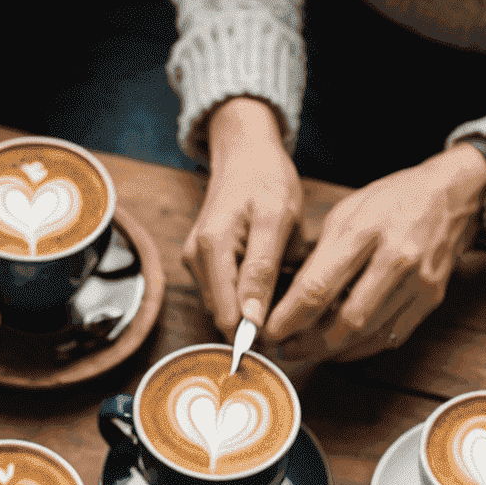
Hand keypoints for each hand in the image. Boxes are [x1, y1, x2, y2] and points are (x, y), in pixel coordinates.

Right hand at [184, 97, 302, 337]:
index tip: (286, 329)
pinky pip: (226, 293)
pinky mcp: (202, 263)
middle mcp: (195, 260)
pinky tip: (266, 272)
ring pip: (226, 307)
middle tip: (290, 294)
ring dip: (253, 304)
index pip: (227, 316)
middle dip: (256, 316)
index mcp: (212, 249)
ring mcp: (196, 262)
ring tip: (279, 277)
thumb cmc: (266, 179)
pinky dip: (247, 291)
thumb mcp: (276, 220)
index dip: (256, 332)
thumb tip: (252, 321)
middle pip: (225, 316)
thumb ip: (262, 271)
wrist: (245, 152)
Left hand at [265, 144, 485, 360]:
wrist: (450, 194)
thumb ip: (318, 256)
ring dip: (331, 350)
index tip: (269, 333)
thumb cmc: (391, 201)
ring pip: (368, 334)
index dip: (289, 319)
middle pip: (345, 321)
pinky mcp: (431, 298)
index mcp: (365, 229)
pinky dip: (360, 348)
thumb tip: (287, 300)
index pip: (318, 288)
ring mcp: (418, 281)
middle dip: (309, 343)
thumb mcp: (345, 213)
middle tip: (286, 349)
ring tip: (307, 350)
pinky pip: (390, 337)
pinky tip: (340, 347)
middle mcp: (396, 257)